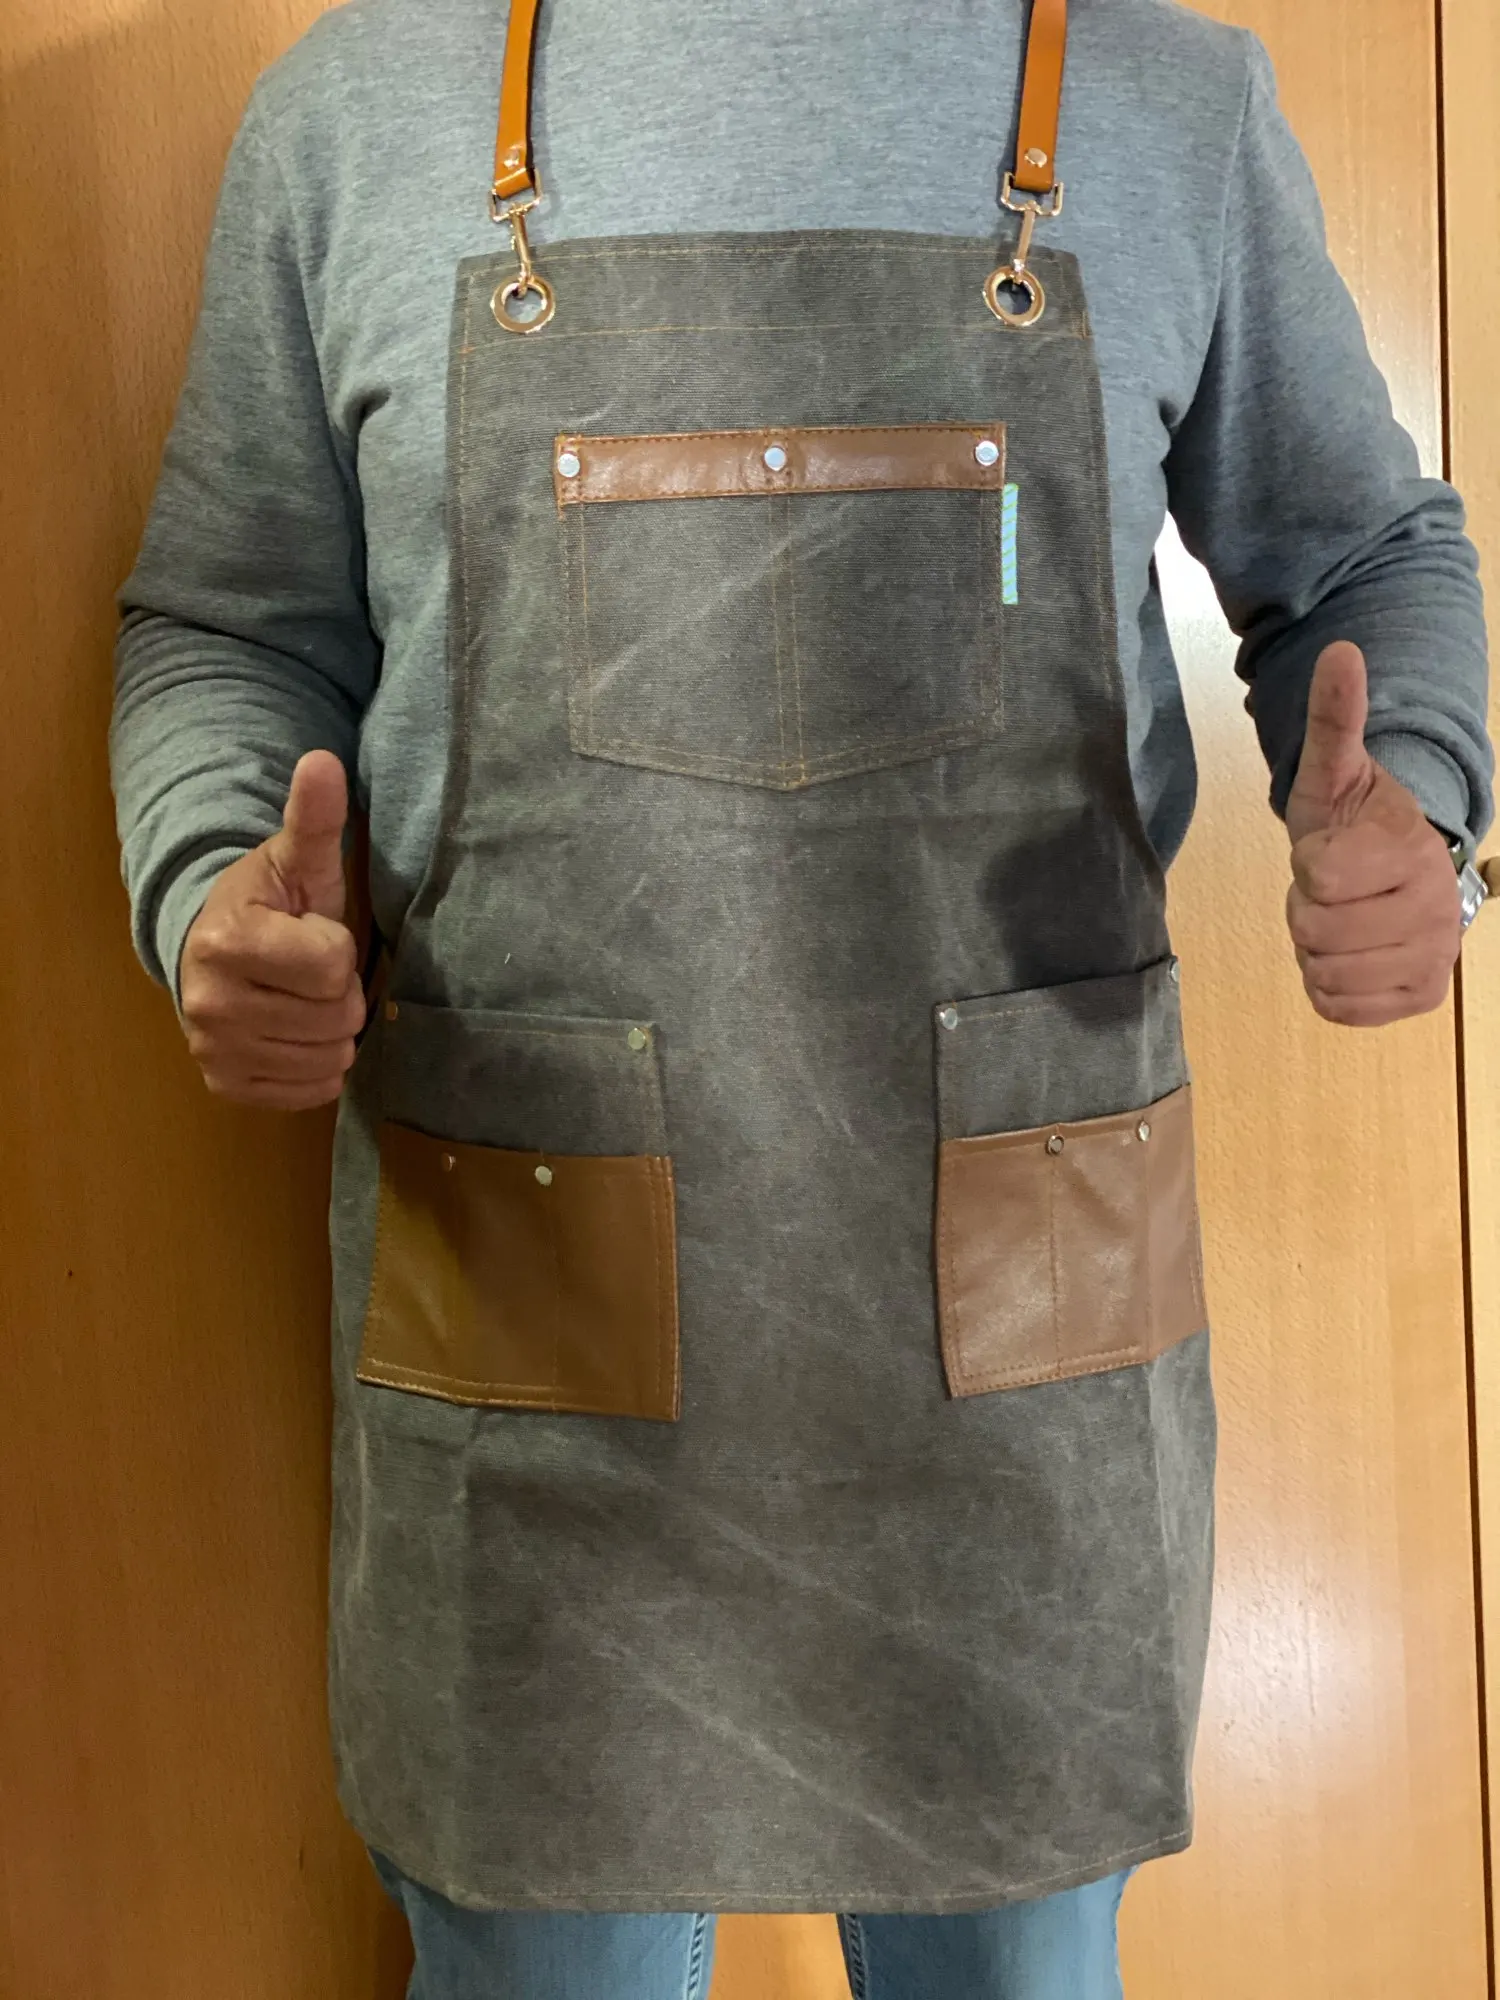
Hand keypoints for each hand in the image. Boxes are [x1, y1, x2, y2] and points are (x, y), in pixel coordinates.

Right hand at [179, 751, 365, 1107]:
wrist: (207, 948)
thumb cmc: (267, 903)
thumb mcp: (296, 859)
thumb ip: (314, 818)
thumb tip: (323, 761)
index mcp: (228, 941)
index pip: (332, 965)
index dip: (337, 948)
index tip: (312, 933)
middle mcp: (209, 1002)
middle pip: (336, 1018)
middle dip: (339, 993)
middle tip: (311, 972)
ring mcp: (213, 1050)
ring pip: (329, 1059)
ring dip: (332, 1031)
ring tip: (303, 999)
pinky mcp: (223, 1086)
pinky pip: (309, 1093)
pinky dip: (317, 1068)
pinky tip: (295, 1034)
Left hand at [1284, 641, 1460, 1026]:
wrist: (1396, 875)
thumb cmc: (1355, 824)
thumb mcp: (1335, 770)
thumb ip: (1335, 717)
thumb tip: (1340, 651)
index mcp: (1412, 849)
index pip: (1316, 875)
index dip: (1307, 863)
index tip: (1331, 851)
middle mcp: (1435, 909)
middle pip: (1315, 930)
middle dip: (1307, 909)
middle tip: (1332, 890)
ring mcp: (1434, 958)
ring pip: (1323, 972)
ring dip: (1315, 948)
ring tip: (1341, 917)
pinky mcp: (1420, 999)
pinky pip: (1337, 1007)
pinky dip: (1328, 985)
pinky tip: (1350, 952)